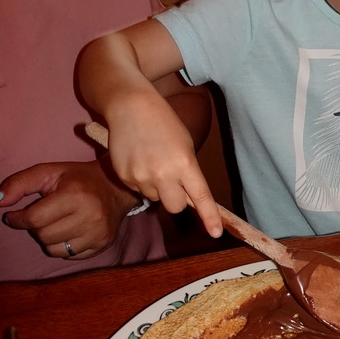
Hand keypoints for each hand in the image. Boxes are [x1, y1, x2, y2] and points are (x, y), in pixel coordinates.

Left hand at [0, 159, 143, 258]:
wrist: (116, 187)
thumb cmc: (77, 178)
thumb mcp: (48, 172)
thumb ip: (18, 184)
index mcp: (74, 195)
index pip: (34, 218)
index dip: (17, 219)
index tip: (14, 215)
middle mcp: (89, 217)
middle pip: (43, 235)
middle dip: (35, 227)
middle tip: (41, 215)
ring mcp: (97, 234)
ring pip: (54, 250)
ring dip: (47, 238)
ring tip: (54, 224)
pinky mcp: (102, 245)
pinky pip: (69, 256)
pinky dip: (62, 246)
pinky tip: (68, 231)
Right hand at [104, 91, 222, 237]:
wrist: (129, 105)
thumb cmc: (163, 122)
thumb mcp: (185, 144)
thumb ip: (188, 172)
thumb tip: (190, 199)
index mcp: (184, 163)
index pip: (200, 197)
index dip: (209, 217)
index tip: (216, 232)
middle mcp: (163, 174)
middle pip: (176, 207)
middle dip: (177, 199)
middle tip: (173, 180)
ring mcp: (141, 177)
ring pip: (156, 199)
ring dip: (157, 188)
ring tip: (152, 160)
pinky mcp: (124, 177)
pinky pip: (139, 191)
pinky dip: (141, 181)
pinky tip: (139, 160)